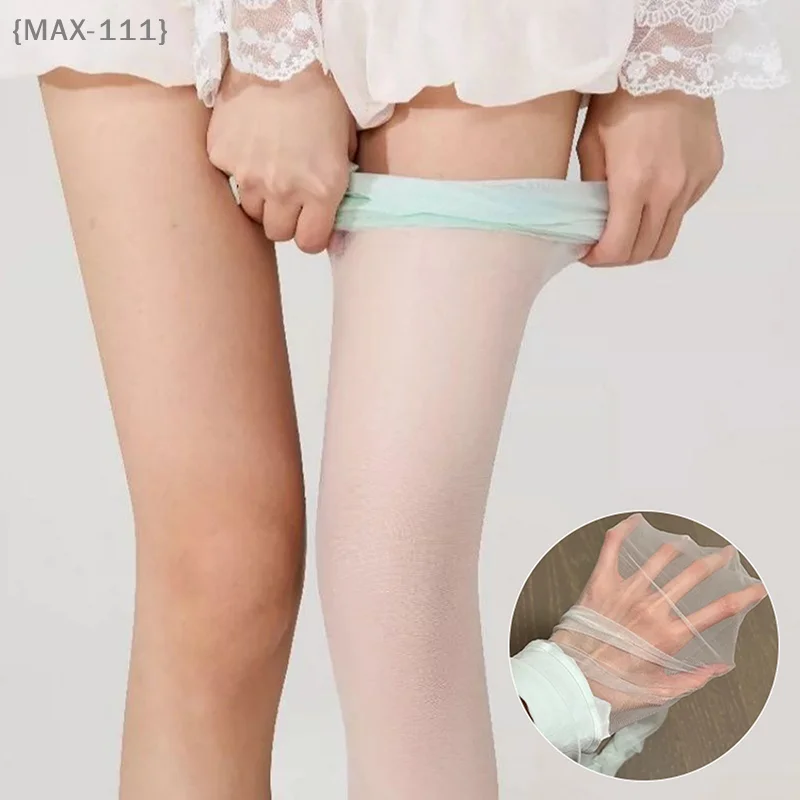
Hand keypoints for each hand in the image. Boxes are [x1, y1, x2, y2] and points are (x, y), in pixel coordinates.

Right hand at [207, 63, 355, 253]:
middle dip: (284, 218)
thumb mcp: (345, 144)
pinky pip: (229, 179)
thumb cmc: (322, 97)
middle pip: (277, 232)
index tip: (310, 223)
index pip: (309, 244)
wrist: (280, 57)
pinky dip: (237, 168)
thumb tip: (331, 212)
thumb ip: (339, 183)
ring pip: (251, 211)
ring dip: (260, 198)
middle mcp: (284, 190)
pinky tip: (249, 144)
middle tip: (288, 194)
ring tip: (268, 169)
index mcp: (321, 190)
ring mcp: (248, 176)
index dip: (310, 234)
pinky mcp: (222, 158)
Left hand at [551, 515, 766, 711]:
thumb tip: (719, 668)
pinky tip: (635, 522)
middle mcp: (651, 609)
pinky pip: (613, 547)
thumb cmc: (612, 685)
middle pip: (693, 576)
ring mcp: (625, 591)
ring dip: (678, 547)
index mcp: (668, 635)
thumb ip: (694, 679)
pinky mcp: (601, 582)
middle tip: (724, 555)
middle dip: (714, 562)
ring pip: (659, 558)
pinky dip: (625, 530)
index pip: (717, 611)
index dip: (742, 597)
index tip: (754, 589)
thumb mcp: (661, 691)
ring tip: (687, 543)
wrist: (572, 677)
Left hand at [577, 89, 723, 265]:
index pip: (619, 248)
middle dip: (620, 257)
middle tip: (603, 247)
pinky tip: (649, 196)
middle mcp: (669, 190)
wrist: (668, 63)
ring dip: (643, 242)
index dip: (599, 260)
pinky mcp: (709, 173)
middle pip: (645, 251)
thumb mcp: (591, 145)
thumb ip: (590, 190)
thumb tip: (587, 225)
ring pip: (668, 237)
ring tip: (625, 229)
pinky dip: (664, 215)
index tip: (586, 254)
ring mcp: (693, 183)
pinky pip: (684, 211)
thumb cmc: (620, 100)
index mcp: (634, 185)